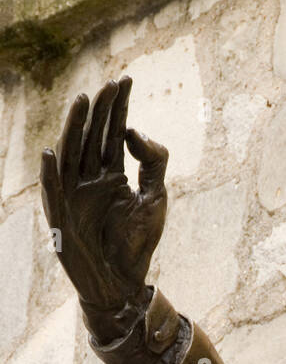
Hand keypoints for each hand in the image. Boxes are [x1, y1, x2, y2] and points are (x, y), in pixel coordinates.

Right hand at [40, 77, 167, 333]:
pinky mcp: (63, 218)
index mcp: (111, 173)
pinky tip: (53, 153)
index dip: (118, 107)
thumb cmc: (137, 244)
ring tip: (82, 103)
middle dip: (98, 110)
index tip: (125, 80)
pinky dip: (51, 174)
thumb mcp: (156, 199)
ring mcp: (74, 195)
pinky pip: (53, 193)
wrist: (124, 283)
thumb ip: (153, 163)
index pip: (113, 132)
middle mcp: (89, 178)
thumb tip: (134, 130)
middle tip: (108, 84)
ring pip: (71, 155)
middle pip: (92, 137)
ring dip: (74, 129)